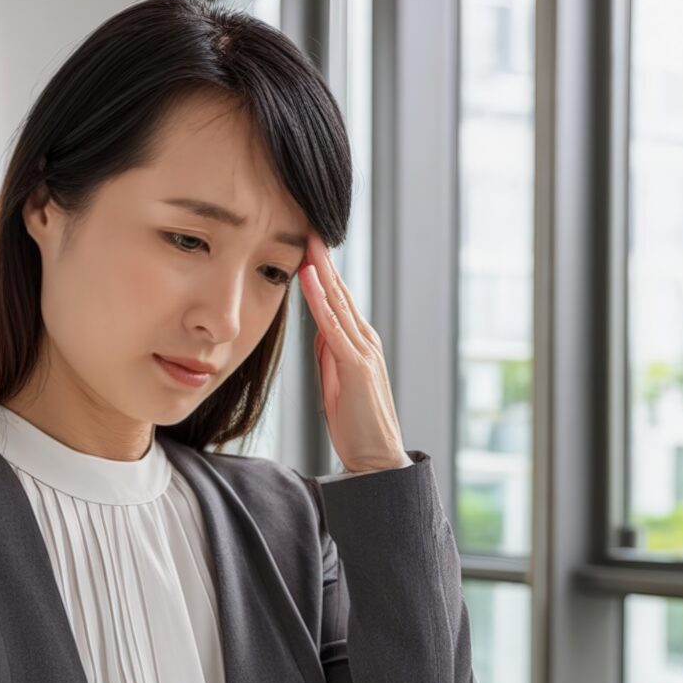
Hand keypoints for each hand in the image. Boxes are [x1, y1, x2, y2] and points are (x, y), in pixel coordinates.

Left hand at [299, 232, 408, 473]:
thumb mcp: (335, 381)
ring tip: (307, 239)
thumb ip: (329, 354)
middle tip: (308, 224)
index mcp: (358, 343)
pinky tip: (309, 278)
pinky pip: (333, 326)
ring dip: (322, 269)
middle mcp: (365, 340)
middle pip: (340, 291)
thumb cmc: (355, 424)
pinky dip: (320, 299)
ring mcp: (363, 350)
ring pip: (337, 301)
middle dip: (323, 258)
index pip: (337, 299)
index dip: (322, 270)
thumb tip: (318, 330)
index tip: (306, 243)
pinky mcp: (357, 365)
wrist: (376, 458)